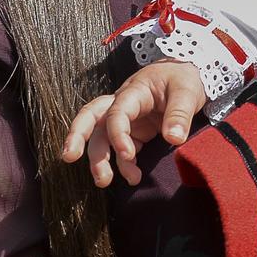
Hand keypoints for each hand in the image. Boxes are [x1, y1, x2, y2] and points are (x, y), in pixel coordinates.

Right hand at [62, 62, 206, 187]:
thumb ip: (180, 114)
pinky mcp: (133, 131)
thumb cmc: (185, 79)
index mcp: (134, 91)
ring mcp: (126, 118)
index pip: (116, 111)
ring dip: (98, 159)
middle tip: (68, 156)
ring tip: (104, 182)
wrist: (188, 74)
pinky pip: (118, 147)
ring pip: (100, 136)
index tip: (128, 155)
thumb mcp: (188, 91)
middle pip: (90, 116)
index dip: (117, 134)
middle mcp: (123, 103)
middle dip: (77, 136)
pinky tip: (133, 177)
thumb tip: (174, 139)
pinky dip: (121, 164)